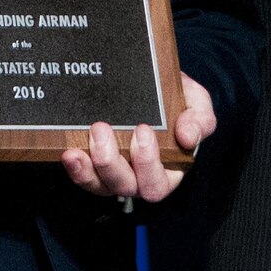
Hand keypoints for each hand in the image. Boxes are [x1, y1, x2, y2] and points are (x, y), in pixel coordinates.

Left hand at [60, 72, 216, 202]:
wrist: (149, 84)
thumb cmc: (175, 99)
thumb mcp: (195, 102)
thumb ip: (200, 118)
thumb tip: (188, 138)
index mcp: (168, 169)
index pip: (158, 183)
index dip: (148, 163)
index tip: (142, 129)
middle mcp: (139, 177)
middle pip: (126, 187)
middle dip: (112, 162)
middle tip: (103, 130)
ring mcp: (114, 172)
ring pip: (101, 185)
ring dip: (91, 165)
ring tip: (88, 135)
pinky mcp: (93, 166)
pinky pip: (83, 176)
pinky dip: (76, 168)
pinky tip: (70, 152)